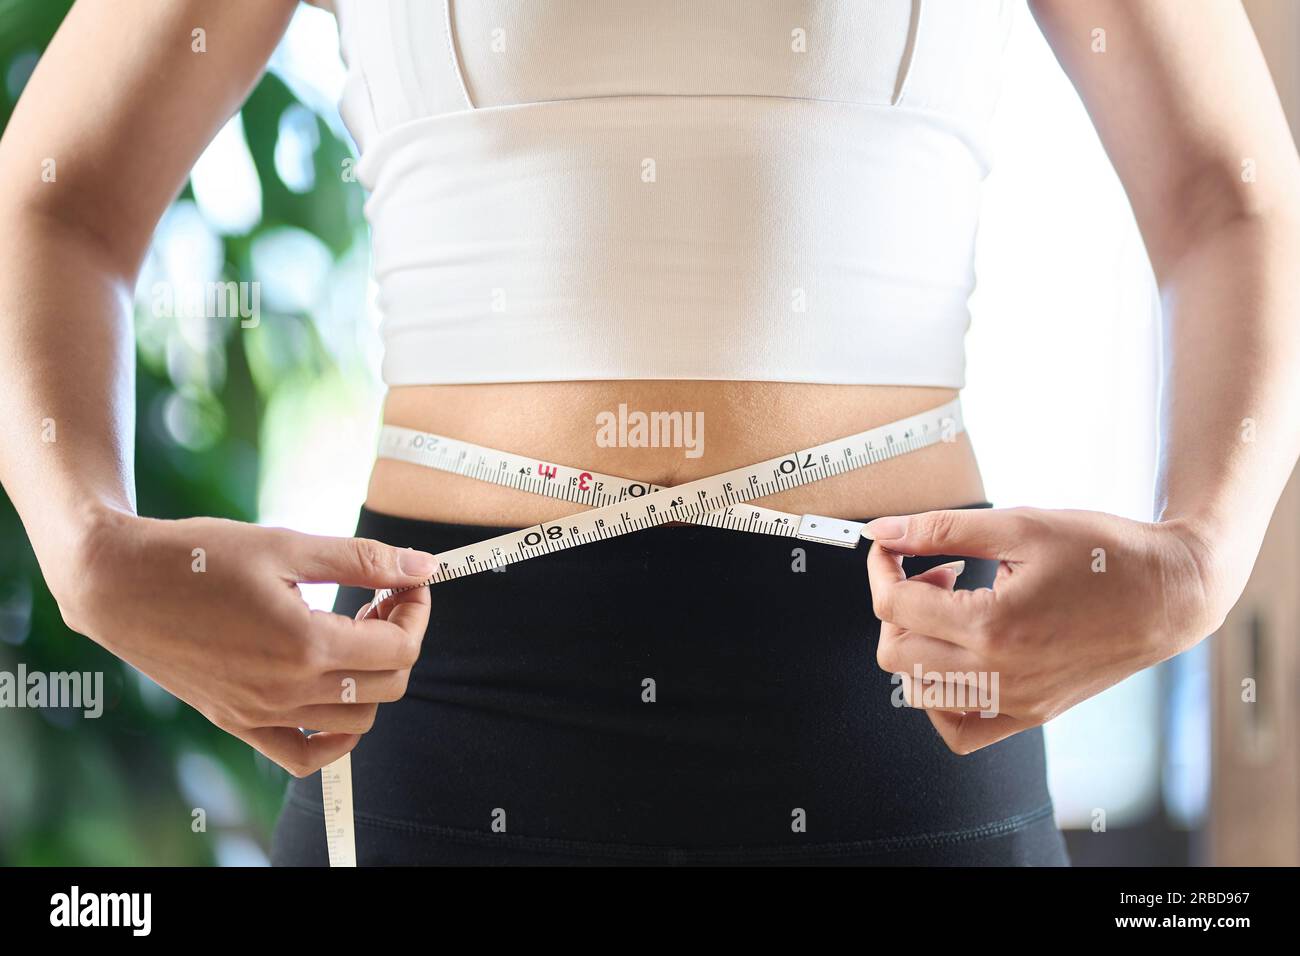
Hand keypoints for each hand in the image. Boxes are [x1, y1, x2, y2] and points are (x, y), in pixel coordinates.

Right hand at [58, 508, 434, 775]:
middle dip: (401, 639)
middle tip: (383, 600)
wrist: (119, 585)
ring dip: (373, 678)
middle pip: (388, 686)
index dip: (417, 612)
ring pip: (357, 721)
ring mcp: (260, 713)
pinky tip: (334, 690)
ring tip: (353, 631)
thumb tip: (423, 566)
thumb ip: (363, 560)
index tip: (409, 584)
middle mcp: (286, 690)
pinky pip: (304, 755)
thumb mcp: (287, 546)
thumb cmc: (197, 557)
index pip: (400, 647)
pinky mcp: (237, 722)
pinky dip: (335, 734)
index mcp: (304, 644)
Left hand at [863, 506, 1226, 753]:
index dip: (880, 567)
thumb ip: (939, 529)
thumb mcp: (1018, 526)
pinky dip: (941, 697)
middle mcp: (1000, 674)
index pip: (894, 606)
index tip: (890, 547)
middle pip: (895, 654)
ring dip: (917, 646)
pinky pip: (960, 730)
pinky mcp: (1032, 714)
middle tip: (932, 575)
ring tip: (953, 608)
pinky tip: (959, 654)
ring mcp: (1016, 701)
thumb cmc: (1105, 555)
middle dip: (896, 607)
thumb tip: (882, 532)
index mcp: (992, 625)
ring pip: (919, 692)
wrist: (1170, 593)